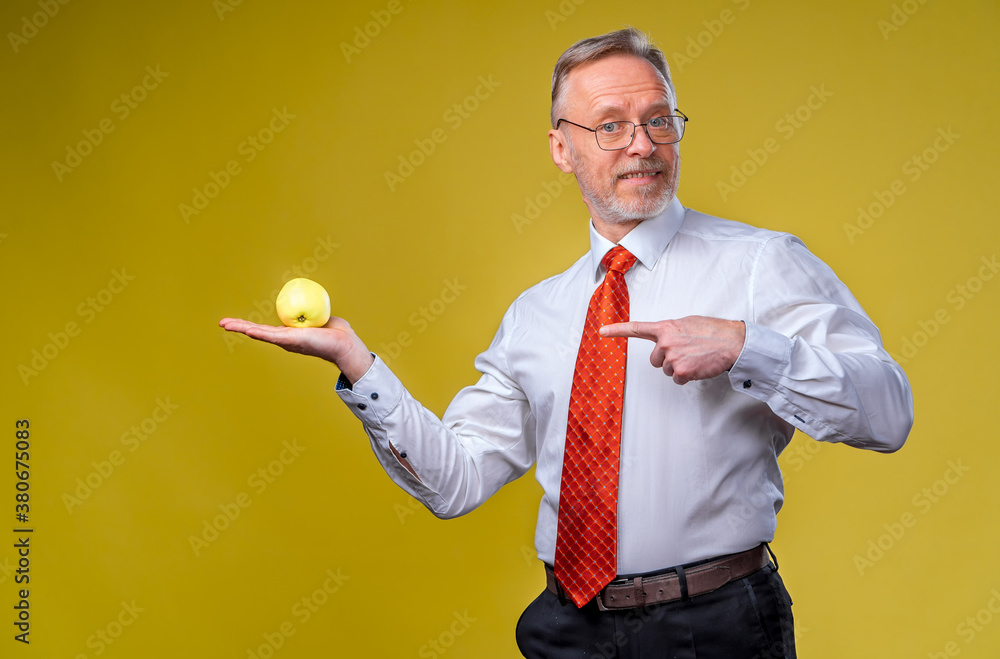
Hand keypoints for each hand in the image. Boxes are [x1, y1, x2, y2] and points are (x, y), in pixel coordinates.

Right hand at [218, 316, 374, 383]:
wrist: (344, 343)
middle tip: (222, 323)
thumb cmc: (335, 332)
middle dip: (239, 327)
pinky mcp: (291, 341)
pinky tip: (247, 330)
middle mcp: (285, 340)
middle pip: (257, 331)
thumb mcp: (319, 318)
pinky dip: (258, 332)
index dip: (251, 325)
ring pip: (260, 333)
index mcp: (289, 335)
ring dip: (242, 328)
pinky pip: (271, 335)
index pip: (266, 329)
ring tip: (226, 325)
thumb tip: (311, 302)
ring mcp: (286, 341)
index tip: (238, 322)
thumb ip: (313, 312)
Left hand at [600, 316, 745, 384]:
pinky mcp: (681, 372)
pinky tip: (698, 366)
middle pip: (655, 360)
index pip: (636, 328)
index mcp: (666, 328)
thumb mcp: (688, 323)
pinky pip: (677, 379)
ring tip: (695, 358)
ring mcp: (672, 357)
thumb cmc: (713, 331)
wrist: (732, 342)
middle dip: (667, 359)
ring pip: (667, 371)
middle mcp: (665, 342)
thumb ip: (672, 331)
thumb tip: (666, 338)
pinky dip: (687, 377)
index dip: (617, 330)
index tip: (602, 331)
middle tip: (686, 353)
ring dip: (679, 367)